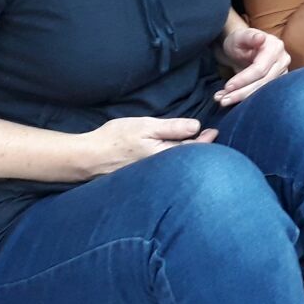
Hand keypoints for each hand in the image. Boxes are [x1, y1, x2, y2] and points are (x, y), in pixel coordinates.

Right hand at [78, 117, 216, 177]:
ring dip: (188, 156)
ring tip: (198, 146)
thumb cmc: (117, 139)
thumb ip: (172, 128)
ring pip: (177, 165)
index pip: (193, 149)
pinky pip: (166, 169)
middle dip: (200, 149)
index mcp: (165, 155)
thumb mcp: (146, 127)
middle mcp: (163, 169)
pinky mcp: (145, 176)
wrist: (90, 158)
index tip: (214, 131)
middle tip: (211, 137)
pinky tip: (175, 156)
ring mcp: (154, 175)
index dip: (205, 140)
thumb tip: (197, 126)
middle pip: (187, 159)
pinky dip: (174, 161)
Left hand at [215, 27, 290, 106]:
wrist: (243, 48)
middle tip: (223, 100)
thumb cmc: (240, 40)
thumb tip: (261, 37)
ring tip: (224, 100)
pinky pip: (262, 94)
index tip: (227, 86)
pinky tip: (231, 100)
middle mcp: (282, 61)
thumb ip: (250, 36)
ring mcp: (282, 73)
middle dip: (242, 93)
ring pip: (263, 91)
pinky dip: (245, 98)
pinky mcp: (277, 83)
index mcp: (275, 47)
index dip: (243, 79)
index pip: (260, 69)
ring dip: (242, 98)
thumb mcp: (240, 35)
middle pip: (263, 83)